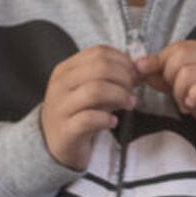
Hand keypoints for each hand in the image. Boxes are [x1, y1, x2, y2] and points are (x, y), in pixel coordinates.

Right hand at [41, 45, 139, 170]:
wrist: (55, 144)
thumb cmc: (78, 113)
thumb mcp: (92, 89)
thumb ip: (112, 77)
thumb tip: (140, 68)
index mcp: (67, 69)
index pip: (99, 52)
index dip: (123, 61)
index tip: (134, 74)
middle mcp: (60, 84)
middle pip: (100, 67)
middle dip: (124, 77)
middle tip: (133, 91)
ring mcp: (60, 107)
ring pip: (95, 90)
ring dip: (120, 96)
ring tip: (129, 104)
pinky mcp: (65, 130)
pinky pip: (88, 119)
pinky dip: (106, 119)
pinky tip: (113, 122)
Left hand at [139, 40, 195, 142]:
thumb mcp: (185, 88)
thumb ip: (165, 76)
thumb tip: (141, 65)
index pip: (179, 47)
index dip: (158, 61)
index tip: (149, 77)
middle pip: (181, 57)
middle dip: (170, 79)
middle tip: (178, 96)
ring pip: (188, 72)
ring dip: (180, 93)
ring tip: (187, 104)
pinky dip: (192, 97)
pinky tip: (194, 105)